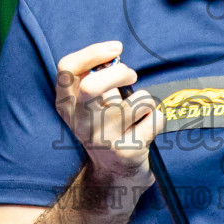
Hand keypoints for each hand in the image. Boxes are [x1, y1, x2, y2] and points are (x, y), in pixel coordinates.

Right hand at [54, 42, 158, 184]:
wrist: (116, 174)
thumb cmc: (107, 127)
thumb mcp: (91, 105)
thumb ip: (95, 79)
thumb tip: (113, 53)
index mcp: (67, 106)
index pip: (67, 69)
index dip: (93, 52)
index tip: (116, 49)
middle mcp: (81, 124)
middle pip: (92, 87)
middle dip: (120, 73)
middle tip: (131, 76)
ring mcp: (103, 140)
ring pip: (137, 101)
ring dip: (145, 100)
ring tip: (138, 113)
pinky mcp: (127, 152)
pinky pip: (154, 118)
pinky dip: (157, 119)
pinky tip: (145, 129)